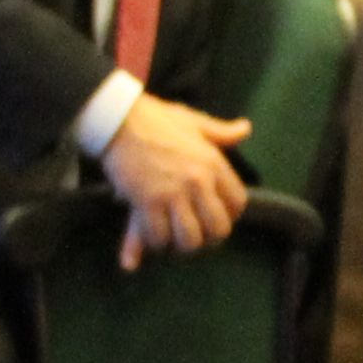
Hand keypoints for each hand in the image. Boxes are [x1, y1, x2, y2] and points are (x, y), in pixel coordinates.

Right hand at [95, 95, 252, 267]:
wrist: (117, 118)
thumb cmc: (155, 119)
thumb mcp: (193, 122)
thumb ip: (220, 131)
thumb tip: (246, 128)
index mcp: (213, 162)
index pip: (238, 203)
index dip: (228, 216)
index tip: (213, 217)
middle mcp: (197, 180)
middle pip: (218, 229)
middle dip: (207, 238)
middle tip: (193, 234)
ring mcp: (172, 192)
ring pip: (190, 239)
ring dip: (179, 244)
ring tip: (172, 238)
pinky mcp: (146, 201)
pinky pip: (158, 236)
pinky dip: (153, 241)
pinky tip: (150, 233)